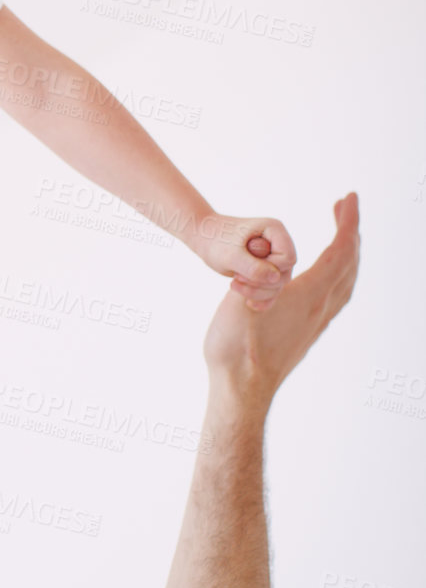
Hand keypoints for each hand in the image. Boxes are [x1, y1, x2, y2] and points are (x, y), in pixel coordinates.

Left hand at [195, 212, 296, 309]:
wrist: (202, 237)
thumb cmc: (215, 240)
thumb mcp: (231, 255)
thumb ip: (254, 267)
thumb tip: (276, 278)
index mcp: (275, 230)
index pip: (287, 259)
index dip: (269, 269)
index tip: (243, 269)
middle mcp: (278, 243)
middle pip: (284, 274)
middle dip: (260, 282)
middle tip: (235, 278)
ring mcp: (274, 257)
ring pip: (278, 285)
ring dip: (257, 291)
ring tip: (234, 284)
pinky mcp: (266, 269)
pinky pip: (272, 290)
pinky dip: (261, 298)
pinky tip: (249, 303)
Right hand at [202, 195, 358, 407]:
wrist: (241, 389)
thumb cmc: (236, 348)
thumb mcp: (239, 301)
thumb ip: (257, 274)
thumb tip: (267, 255)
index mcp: (310, 295)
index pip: (340, 250)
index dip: (348, 221)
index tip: (350, 198)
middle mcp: (322, 307)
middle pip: (350, 262)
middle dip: (351, 231)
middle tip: (344, 206)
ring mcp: (318, 321)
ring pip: (347, 280)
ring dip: (349, 253)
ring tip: (342, 236)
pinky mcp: (310, 331)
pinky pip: (338, 294)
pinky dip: (342, 273)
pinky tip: (330, 275)